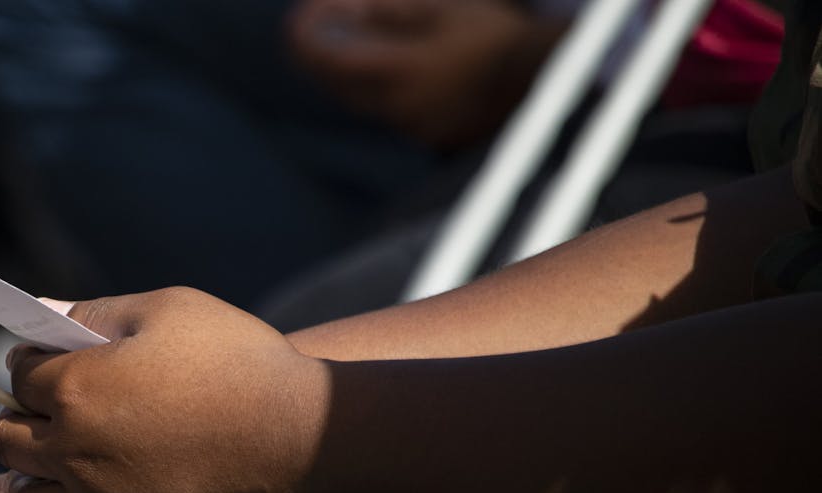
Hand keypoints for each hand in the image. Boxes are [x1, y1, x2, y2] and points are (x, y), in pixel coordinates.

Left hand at [0, 287, 328, 492]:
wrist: (304, 440)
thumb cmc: (239, 362)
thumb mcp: (169, 310)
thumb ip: (96, 313)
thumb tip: (41, 315)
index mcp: (77, 388)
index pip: (18, 371)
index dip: (32, 358)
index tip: (49, 356)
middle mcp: (73, 450)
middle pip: (7, 434)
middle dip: (23, 410)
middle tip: (54, 401)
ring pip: (23, 492)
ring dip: (31, 468)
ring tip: (61, 452)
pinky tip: (81, 489)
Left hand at [284, 0, 564, 147]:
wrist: (542, 80)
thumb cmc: (493, 37)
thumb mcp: (443, 10)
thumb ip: (392, 13)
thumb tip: (351, 13)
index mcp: (399, 71)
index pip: (333, 62)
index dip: (308, 43)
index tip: (294, 26)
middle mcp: (398, 106)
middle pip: (340, 87)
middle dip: (320, 61)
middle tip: (310, 36)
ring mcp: (414, 126)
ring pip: (362, 102)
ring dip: (347, 77)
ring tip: (343, 52)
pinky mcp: (430, 136)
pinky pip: (388, 113)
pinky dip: (375, 91)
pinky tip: (386, 72)